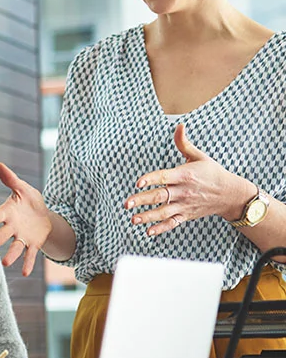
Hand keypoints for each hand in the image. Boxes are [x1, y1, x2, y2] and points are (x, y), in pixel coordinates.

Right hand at [0, 162, 51, 275]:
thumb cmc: (29, 201)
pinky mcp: (33, 244)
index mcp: (8, 213)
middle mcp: (12, 227)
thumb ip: (10, 179)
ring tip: (7, 264)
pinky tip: (25, 273)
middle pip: (3, 235)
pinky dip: (28, 263)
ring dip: (11, 255)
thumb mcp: (22, 188)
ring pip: (16, 247)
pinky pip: (30, 255)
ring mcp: (22, 237)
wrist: (44, 215)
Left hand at [125, 124, 250, 236]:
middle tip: (127, 203)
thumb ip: (184, 143)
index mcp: (185, 175)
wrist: (230, 194)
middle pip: (160, 196)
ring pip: (164, 212)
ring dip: (147, 217)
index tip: (138, 183)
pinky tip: (148, 231)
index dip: (151, 179)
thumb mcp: (199, 156)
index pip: (164, 176)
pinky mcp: (186, 215)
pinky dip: (161, 228)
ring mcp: (185, 205)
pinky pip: (173, 223)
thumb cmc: (212, 173)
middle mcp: (184, 191)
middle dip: (142, 200)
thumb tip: (179, 125)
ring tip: (133, 219)